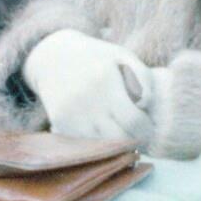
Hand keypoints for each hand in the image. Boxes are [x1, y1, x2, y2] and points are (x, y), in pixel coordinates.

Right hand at [21, 28, 155, 141]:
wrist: (52, 57)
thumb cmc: (97, 57)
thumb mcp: (122, 56)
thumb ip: (143, 77)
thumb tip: (145, 105)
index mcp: (105, 81)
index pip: (133, 121)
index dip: (145, 129)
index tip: (147, 126)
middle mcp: (86, 100)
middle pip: (118, 138)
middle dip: (133, 140)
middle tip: (137, 135)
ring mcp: (71, 113)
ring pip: (102, 145)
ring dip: (115, 144)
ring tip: (120, 133)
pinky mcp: (60, 122)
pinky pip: (85, 142)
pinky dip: (96, 141)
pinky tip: (102, 130)